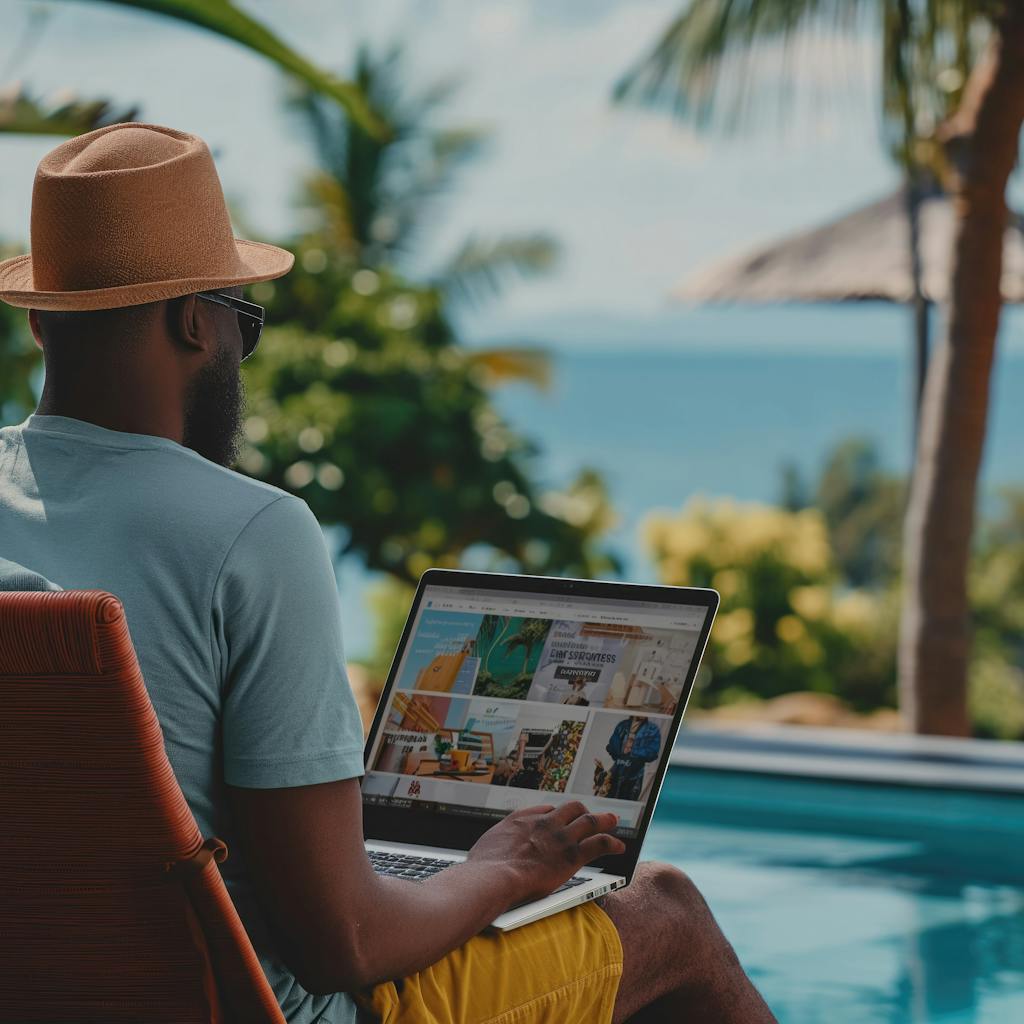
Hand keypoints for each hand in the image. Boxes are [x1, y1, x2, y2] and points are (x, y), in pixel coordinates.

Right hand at [467, 801, 626, 905]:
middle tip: (590, 816)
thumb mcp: (486, 847)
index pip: (545, 810)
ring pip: (589, 821)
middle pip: (571, 809)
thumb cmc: (483, 869)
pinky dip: (612, 843)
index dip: (556, 815)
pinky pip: (599, 843)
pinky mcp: (571, 855)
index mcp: (522, 819)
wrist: (492, 877)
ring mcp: (559, 837)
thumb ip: (497, 846)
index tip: (560, 819)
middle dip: (582, 812)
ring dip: (604, 820)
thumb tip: (490, 855)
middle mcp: (544, 823)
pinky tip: (619, 846)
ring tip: (613, 821)